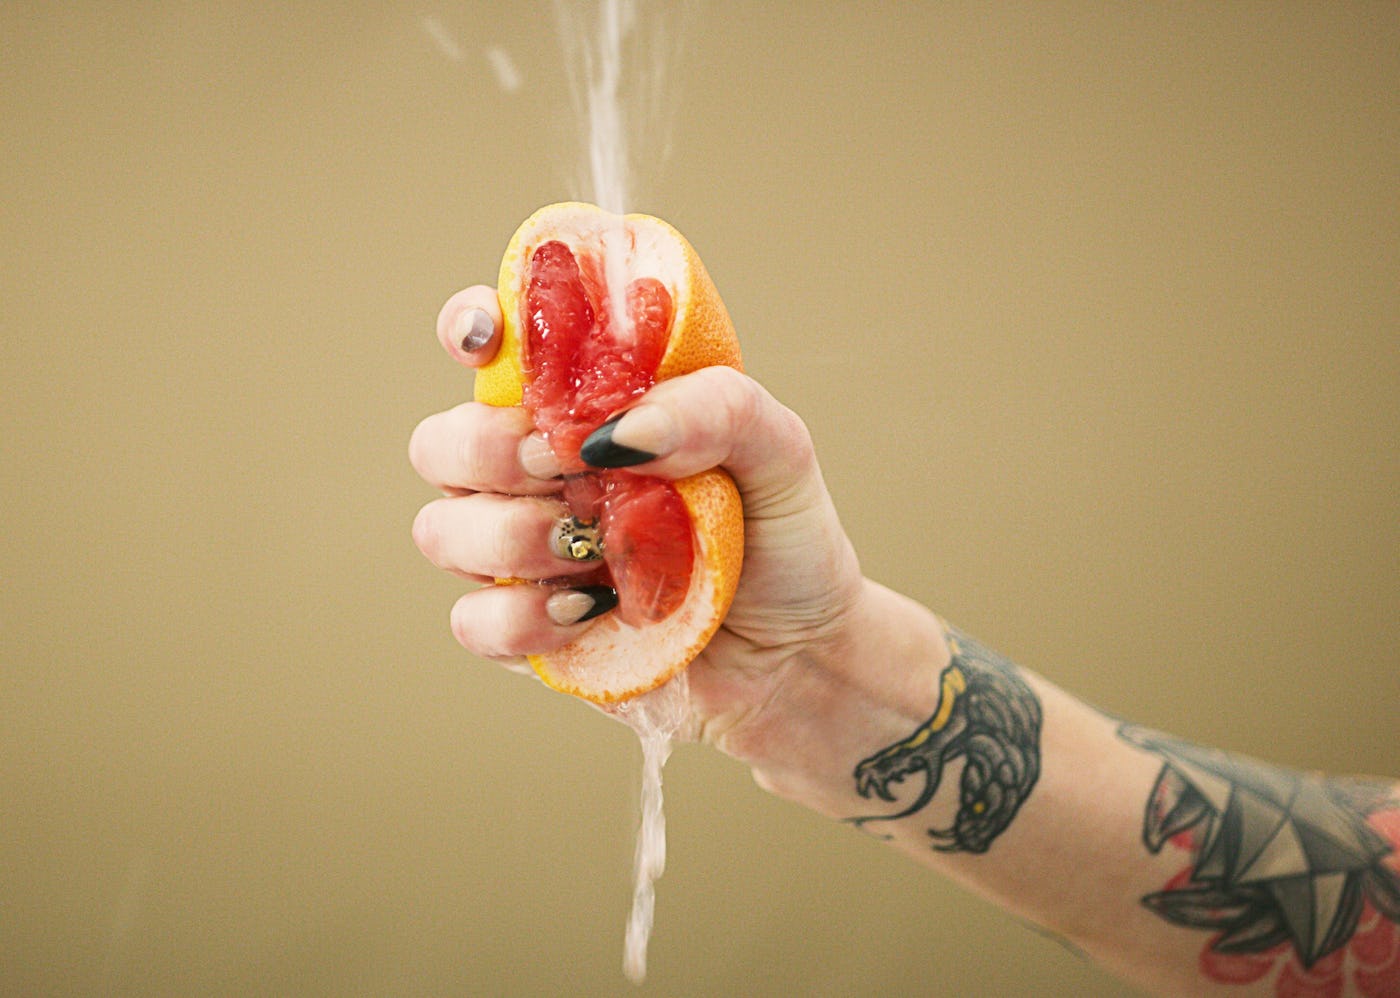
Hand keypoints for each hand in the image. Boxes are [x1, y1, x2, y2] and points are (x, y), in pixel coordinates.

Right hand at [410, 286, 869, 772]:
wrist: (799, 652)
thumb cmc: (782, 534)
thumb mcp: (779, 448)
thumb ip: (713, 408)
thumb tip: (616, 431)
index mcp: (586, 404)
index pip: (496, 345)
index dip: (472, 328)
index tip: (491, 339)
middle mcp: (537, 471)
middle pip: (439, 442)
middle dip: (486, 448)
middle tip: (563, 464)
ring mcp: (522, 553)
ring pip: (442, 530)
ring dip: (515, 536)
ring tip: (597, 550)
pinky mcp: (524, 632)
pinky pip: (473, 620)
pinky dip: (526, 616)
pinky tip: (592, 611)